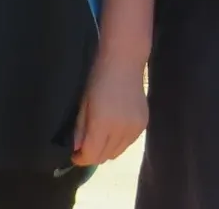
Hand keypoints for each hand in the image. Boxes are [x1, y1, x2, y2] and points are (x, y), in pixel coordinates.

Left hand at [71, 49, 148, 165]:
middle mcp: (121, 130)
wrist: (124, 61)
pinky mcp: (143, 124)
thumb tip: (77, 149)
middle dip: (92, 155)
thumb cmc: (98, 79)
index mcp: (103, 124)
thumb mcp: (83, 104)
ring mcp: (135, 128)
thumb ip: (80, 130)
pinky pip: (128, 143)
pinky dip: (119, 141)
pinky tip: (114, 128)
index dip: (80, 158)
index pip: (91, 156)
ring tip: (100, 137)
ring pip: (117, 153)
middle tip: (85, 145)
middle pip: (104, 157)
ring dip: (106, 149)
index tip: (74, 154)